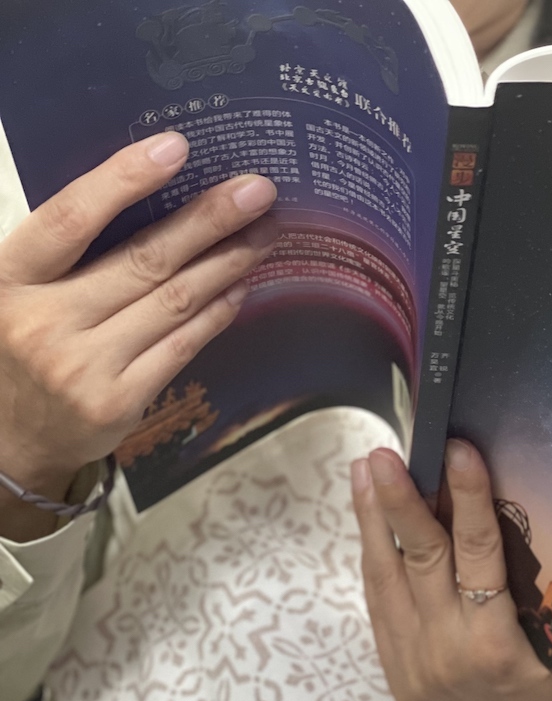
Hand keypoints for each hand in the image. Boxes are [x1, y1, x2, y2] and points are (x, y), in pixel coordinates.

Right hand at [0, 131, 278, 540]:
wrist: (11, 439)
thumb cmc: (23, 346)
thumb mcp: (21, 292)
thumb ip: (70, 254)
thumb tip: (157, 198)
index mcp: (12, 278)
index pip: (70, 218)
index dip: (122, 179)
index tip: (175, 147)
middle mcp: (45, 321)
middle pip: (142, 260)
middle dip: (207, 221)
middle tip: (257, 191)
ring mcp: (84, 366)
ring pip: (171, 303)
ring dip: (225, 264)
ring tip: (263, 233)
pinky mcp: (119, 402)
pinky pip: (180, 347)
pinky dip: (215, 313)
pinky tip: (240, 285)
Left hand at [352, 439, 551, 700]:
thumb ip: (531, 583)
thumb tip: (499, 507)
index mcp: (496, 648)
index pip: (478, 553)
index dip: (468, 496)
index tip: (459, 449)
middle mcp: (446, 657)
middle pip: (418, 561)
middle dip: (399, 501)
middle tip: (384, 454)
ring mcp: (415, 670)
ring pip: (386, 581)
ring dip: (373, 523)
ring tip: (366, 473)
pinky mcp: (399, 679)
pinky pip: (383, 609)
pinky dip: (378, 563)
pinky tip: (374, 527)